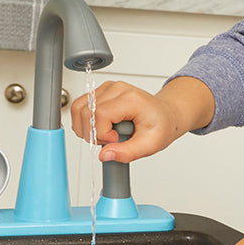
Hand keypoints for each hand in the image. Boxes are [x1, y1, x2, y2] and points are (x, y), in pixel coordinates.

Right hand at [69, 77, 213, 162]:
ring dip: (86, 128)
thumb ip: (127, 152)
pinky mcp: (101, 92)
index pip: (99, 114)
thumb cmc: (160, 126)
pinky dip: (84, 122)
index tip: (115, 141)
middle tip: (110, 141)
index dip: (102, 134)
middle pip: (85, 111)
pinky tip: (100, 129)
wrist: (165, 115)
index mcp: (130, 99)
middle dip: (92, 134)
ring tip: (105, 135)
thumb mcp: (150, 145)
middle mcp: (116, 89)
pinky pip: (80, 106)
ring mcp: (107, 89)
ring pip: (78, 108)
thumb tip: (104, 155)